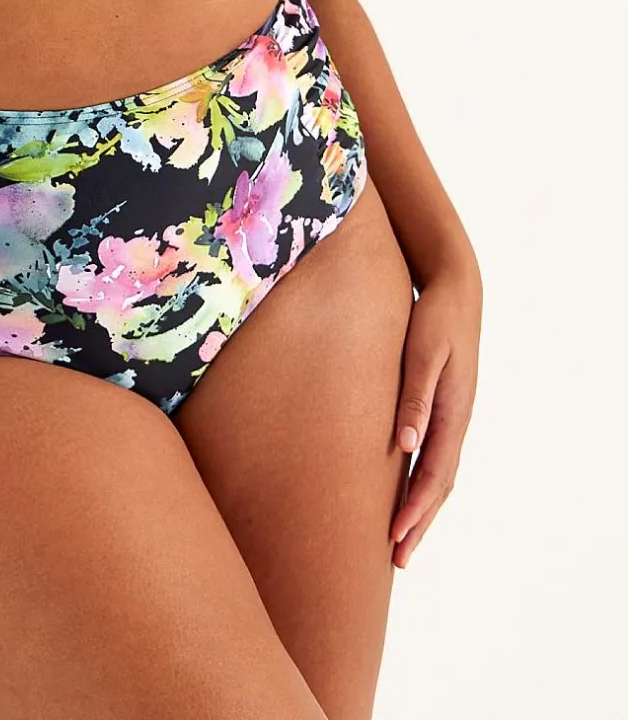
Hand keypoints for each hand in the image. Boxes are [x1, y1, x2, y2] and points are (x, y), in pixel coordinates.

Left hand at [389, 256, 481, 567]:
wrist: (455, 291)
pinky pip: (435, 457)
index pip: (434, 474)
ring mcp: (452, 417)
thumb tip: (406, 443)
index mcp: (452, 412)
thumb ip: (414, 396)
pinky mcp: (443, 409)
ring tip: (400, 540)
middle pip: (439, 485)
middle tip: (397, 560)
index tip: (395, 538)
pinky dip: (423, 484)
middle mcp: (456, 421)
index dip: (416, 510)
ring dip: (422, 510)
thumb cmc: (433, 318)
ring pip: (439, 475)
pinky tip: (407, 495)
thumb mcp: (423, 353)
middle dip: (419, 524)